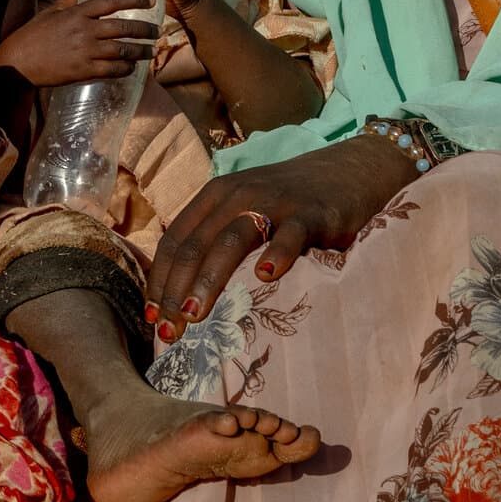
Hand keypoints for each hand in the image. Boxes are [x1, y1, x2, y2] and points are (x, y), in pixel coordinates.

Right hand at [0, 0, 158, 88]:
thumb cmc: (31, 36)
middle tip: (156, 31)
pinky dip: (126, 68)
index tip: (151, 0)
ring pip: (123, 50)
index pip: (111, 2)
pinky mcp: (84, 71)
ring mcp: (86, 52)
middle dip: (145, 29)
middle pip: (123, 27)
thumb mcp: (49, 13)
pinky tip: (131, 68)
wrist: (17, 64)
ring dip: (141, 51)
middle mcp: (85, 31)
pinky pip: (113, 69)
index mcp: (77, 13)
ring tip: (151, 51)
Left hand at [145, 134, 415, 336]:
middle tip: (170, 330)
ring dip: (209, 280)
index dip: (160, 280)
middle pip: (195, 245)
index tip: (153, 317)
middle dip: (176, 290)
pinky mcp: (310, 214)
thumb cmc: (287, 202)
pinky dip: (276, 254)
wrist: (347, 171)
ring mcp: (272, 203)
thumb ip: (216, 239)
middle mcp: (236, 195)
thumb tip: (183, 292)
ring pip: (230, 241)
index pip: (175, 241)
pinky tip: (266, 277)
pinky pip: (290, 235)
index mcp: (213, 197)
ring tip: (196, 315)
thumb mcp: (243, 211)